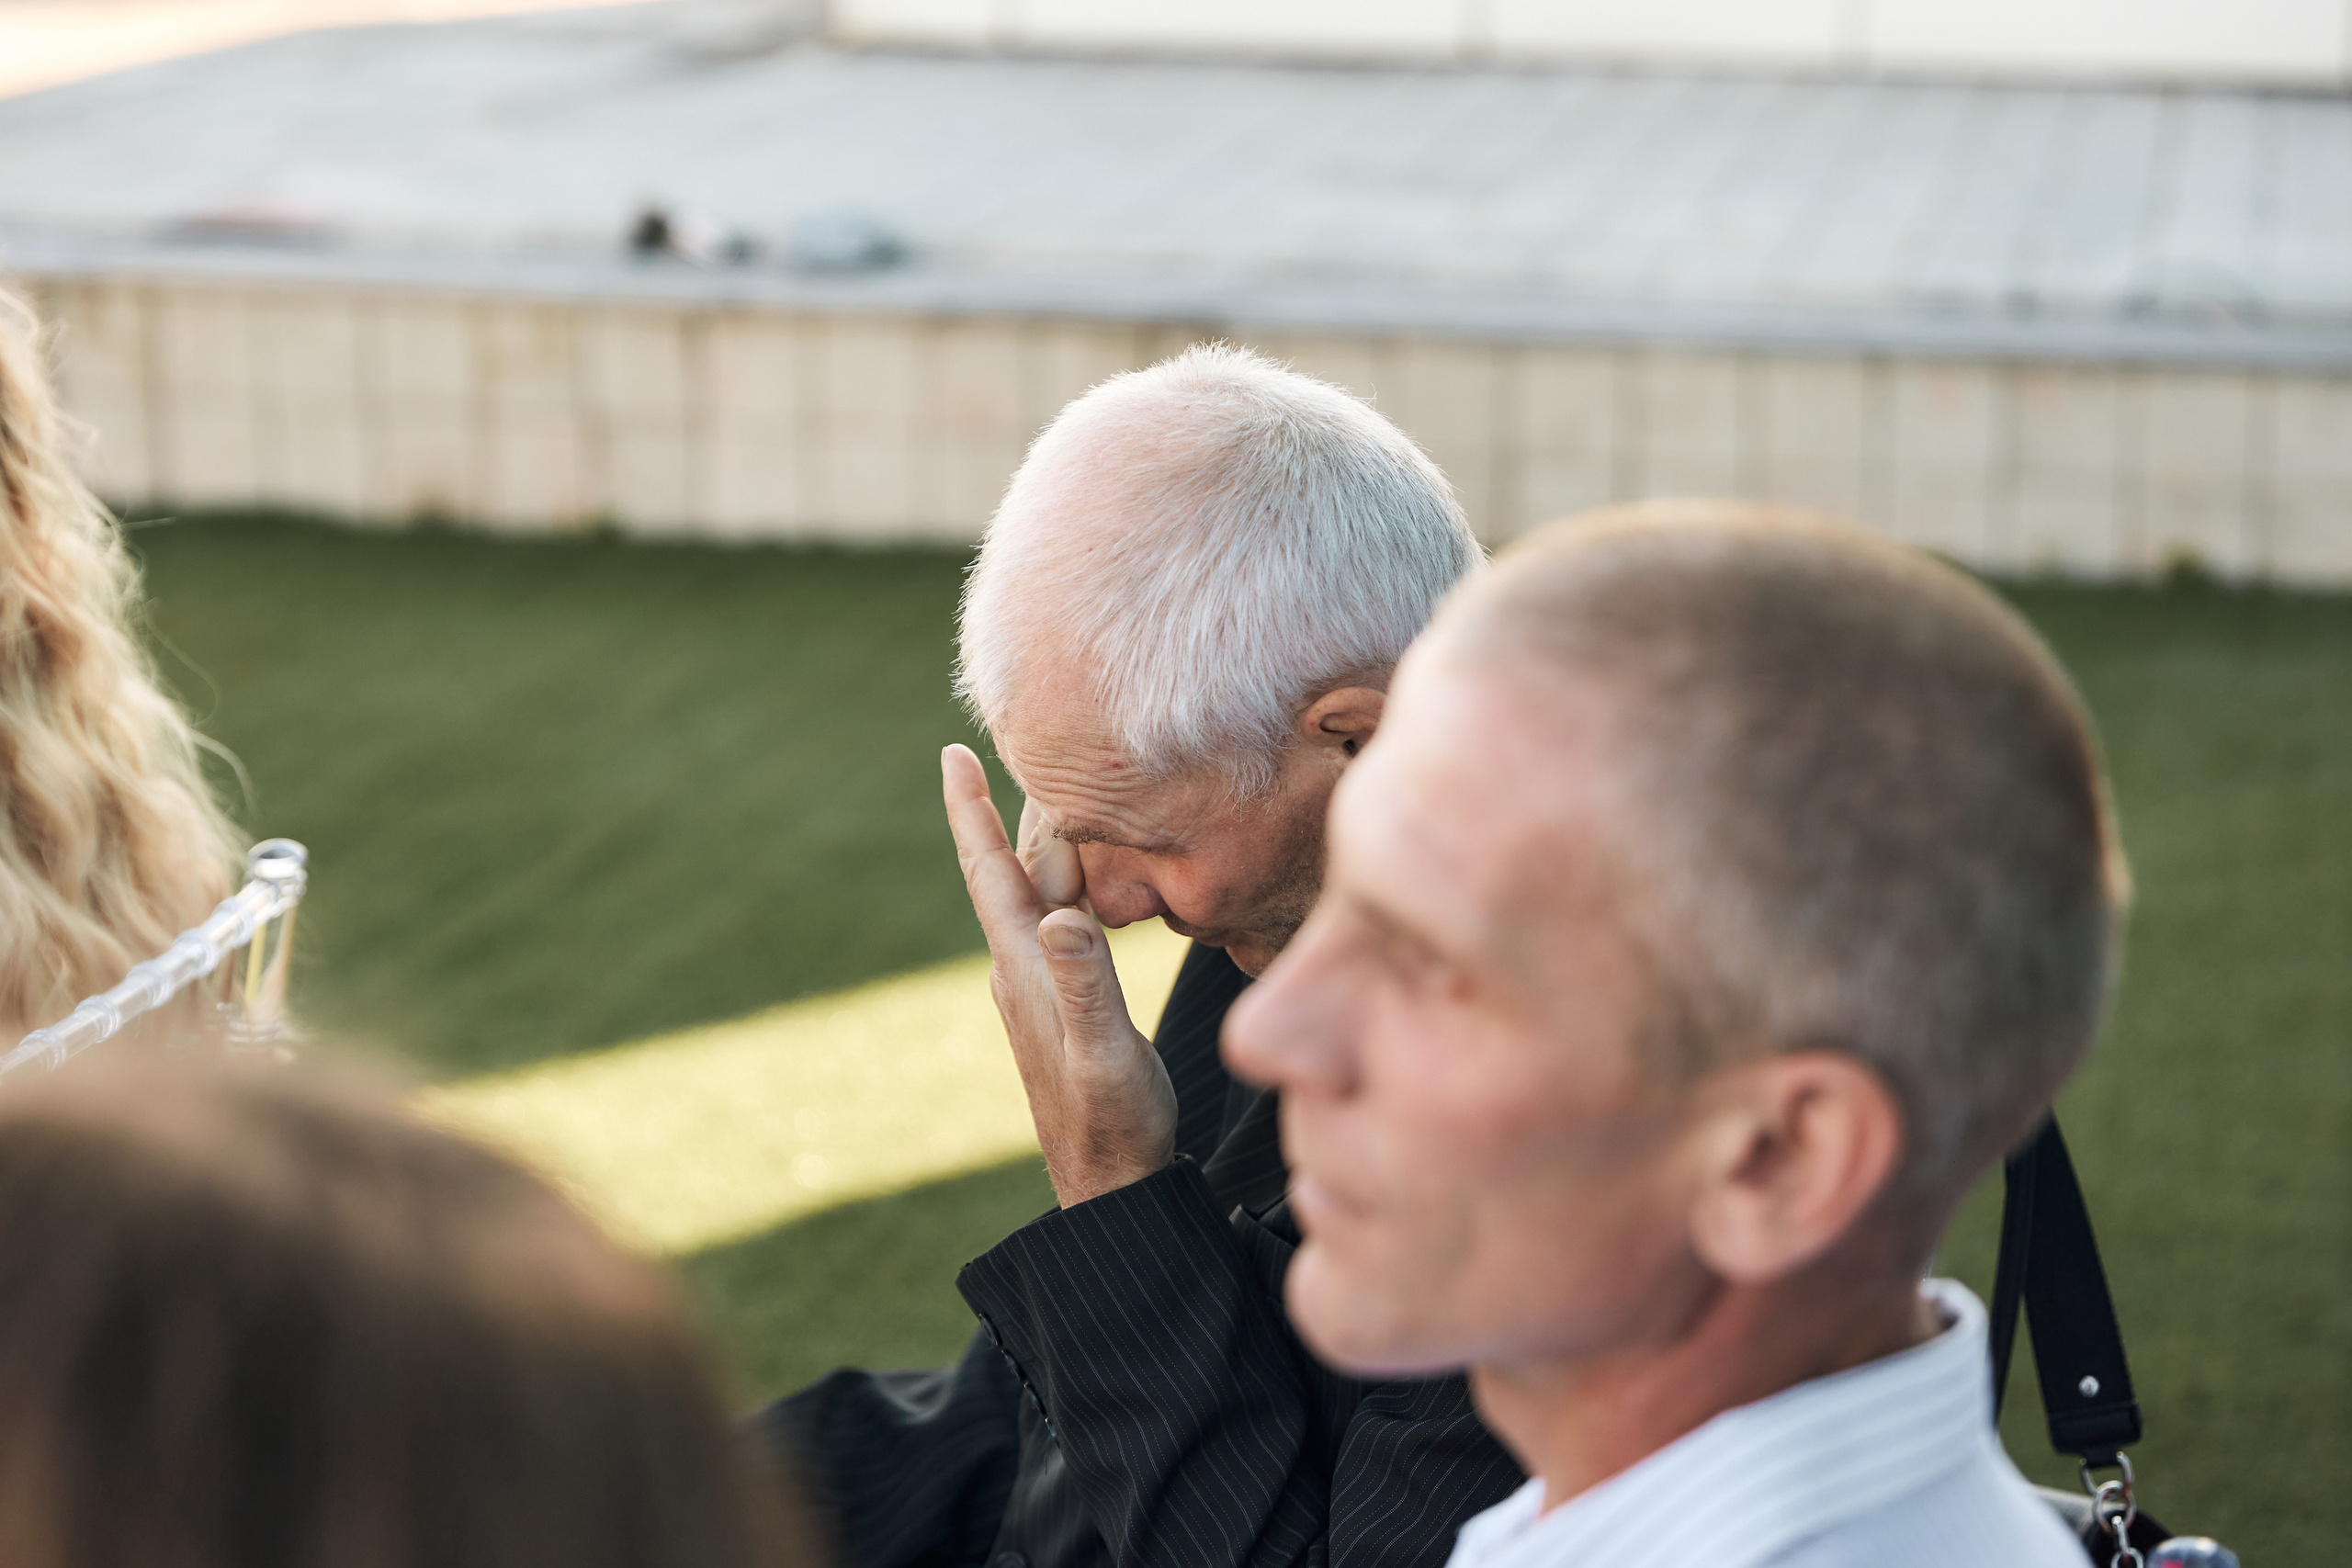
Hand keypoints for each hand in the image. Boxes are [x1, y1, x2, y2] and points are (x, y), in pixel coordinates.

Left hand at [943, 744, 1175, 1206]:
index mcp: (1024, 967)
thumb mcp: (1106, 1052)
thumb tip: (1060, 914)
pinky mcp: (1066, 1000)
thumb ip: (1087, 984)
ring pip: (1040, 891)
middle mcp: (1023, 967)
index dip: (969, 810)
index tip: (952, 751)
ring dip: (1042, 838)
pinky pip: (1063, 920)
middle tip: (1019, 739)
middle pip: (1012, 868)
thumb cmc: (1113, 1124)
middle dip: (1010, 803)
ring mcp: (1042, 984)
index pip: (988, 871)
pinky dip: (1071, 880)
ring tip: (1053, 785)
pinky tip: (1087, 872)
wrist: (1111, 1185)